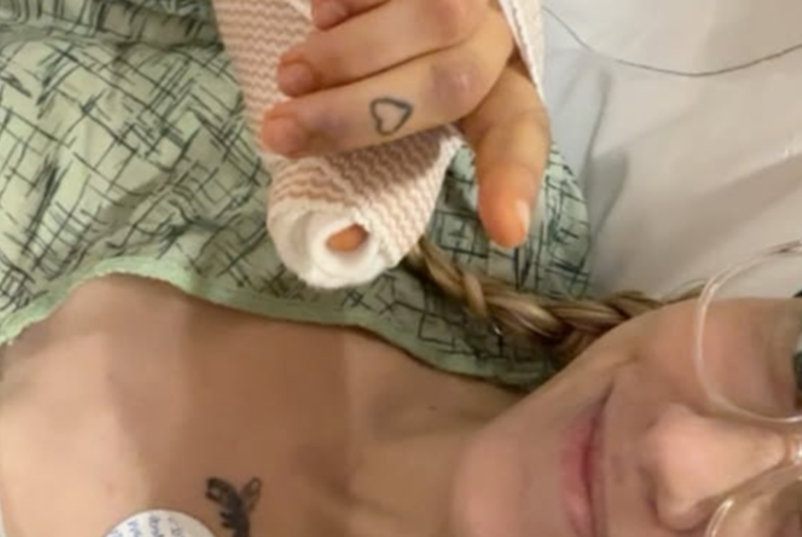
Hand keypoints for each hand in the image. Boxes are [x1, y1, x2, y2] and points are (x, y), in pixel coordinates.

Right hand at [259, 0, 549, 250]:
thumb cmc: (378, 68)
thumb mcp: (382, 119)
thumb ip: (366, 174)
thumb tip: (341, 246)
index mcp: (497, 94)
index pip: (520, 136)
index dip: (513, 181)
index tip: (507, 231)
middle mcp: (497, 37)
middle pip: (453, 82)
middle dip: (358, 115)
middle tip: (281, 133)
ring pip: (432, 17)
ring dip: (344, 56)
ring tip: (289, 76)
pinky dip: (343, 2)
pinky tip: (319, 16)